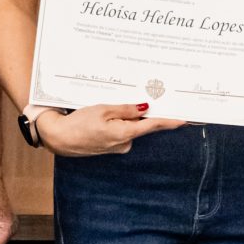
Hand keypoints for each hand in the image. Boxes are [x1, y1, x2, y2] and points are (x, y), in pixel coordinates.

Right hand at [35, 102, 186, 156]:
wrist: (57, 139)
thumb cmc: (78, 123)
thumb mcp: (103, 110)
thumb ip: (126, 109)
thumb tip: (146, 107)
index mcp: (124, 133)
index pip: (153, 126)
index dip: (170, 121)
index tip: (186, 118)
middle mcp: (124, 143)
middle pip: (143, 125)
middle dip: (147, 113)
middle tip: (155, 97)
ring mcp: (117, 146)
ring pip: (130, 127)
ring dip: (129, 116)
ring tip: (117, 104)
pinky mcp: (109, 145)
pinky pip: (120, 130)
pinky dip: (119, 122)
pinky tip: (109, 114)